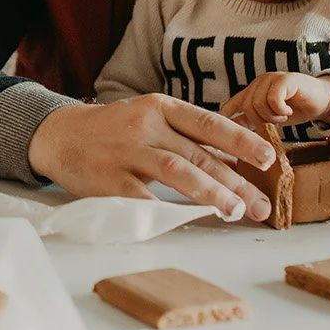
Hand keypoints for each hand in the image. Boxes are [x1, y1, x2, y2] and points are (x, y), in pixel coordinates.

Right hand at [27, 96, 276, 221]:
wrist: (59, 134)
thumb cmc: (114, 130)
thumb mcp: (150, 119)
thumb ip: (187, 136)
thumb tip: (237, 159)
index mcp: (161, 107)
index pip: (209, 123)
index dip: (242, 140)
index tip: (270, 158)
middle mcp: (145, 125)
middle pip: (198, 154)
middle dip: (235, 181)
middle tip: (261, 204)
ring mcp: (126, 152)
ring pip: (176, 170)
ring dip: (210, 192)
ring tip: (235, 212)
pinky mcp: (107, 178)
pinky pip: (142, 196)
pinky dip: (166, 210)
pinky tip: (187, 221)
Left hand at [222, 72, 329, 128]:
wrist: (324, 100)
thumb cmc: (297, 109)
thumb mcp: (270, 119)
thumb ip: (252, 122)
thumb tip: (230, 132)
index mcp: (252, 92)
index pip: (230, 105)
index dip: (226, 119)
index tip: (226, 134)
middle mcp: (258, 83)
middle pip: (246, 107)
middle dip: (261, 121)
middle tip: (277, 123)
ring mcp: (271, 79)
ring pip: (258, 103)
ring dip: (272, 116)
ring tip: (283, 116)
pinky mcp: (285, 79)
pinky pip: (273, 98)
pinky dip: (280, 110)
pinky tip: (288, 112)